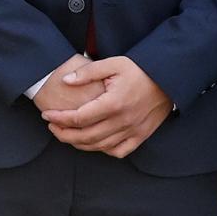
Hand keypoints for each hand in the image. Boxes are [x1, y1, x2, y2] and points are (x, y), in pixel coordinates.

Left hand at [41, 55, 173, 158]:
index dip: (59, 119)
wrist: (169, 78)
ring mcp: (133, 130)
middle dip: (63, 134)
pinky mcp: (142, 135)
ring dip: (79, 143)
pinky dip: (104, 150)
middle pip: (86, 136)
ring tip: (66, 134)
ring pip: (100, 146)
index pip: (79, 118)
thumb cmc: (139, 70)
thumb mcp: (113, 64)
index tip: (46, 115)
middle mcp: (123, 121)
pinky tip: (93, 142)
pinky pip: (120, 151)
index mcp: (113, 104)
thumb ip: (88, 72)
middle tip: (52, 126)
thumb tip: (65, 80)